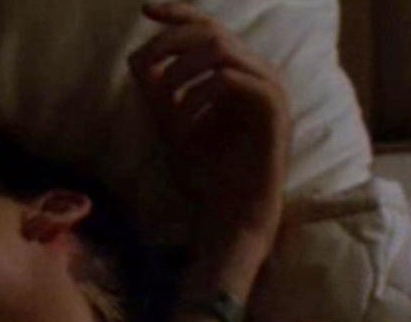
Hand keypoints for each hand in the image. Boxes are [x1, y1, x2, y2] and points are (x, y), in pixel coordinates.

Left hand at [130, 2, 290, 253]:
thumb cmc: (205, 172)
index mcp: (236, 73)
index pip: (208, 28)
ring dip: (182, 71)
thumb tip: (136, 57)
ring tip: (165, 101)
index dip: (178, 13)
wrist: (229, 213)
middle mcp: (257, 74)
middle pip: (212, 31)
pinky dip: (200, 95)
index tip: (146, 9)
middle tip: (143, 64)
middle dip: (170, 41)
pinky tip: (184, 121)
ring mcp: (270, 89)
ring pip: (222, 50)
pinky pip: (232, 80)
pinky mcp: (274, 109)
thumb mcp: (171, 125)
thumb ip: (157, 93)